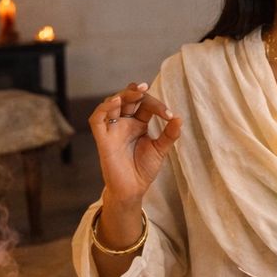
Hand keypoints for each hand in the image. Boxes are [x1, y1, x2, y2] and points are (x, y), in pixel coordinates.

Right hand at [89, 82, 181, 205]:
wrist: (133, 189)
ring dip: (121, 95)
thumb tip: (179, 118)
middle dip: (135, 92)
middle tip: (145, 88)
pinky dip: (103, 109)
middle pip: (126, 99)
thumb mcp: (161, 149)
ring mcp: (112, 130)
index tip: (169, 115)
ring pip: (110, 105)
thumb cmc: (144, 168)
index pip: (144, 105)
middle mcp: (124, 123)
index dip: (156, 105)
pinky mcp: (103, 140)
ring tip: (135, 92)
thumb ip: (169, 134)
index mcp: (138, 123)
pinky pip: (96, 120)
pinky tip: (114, 102)